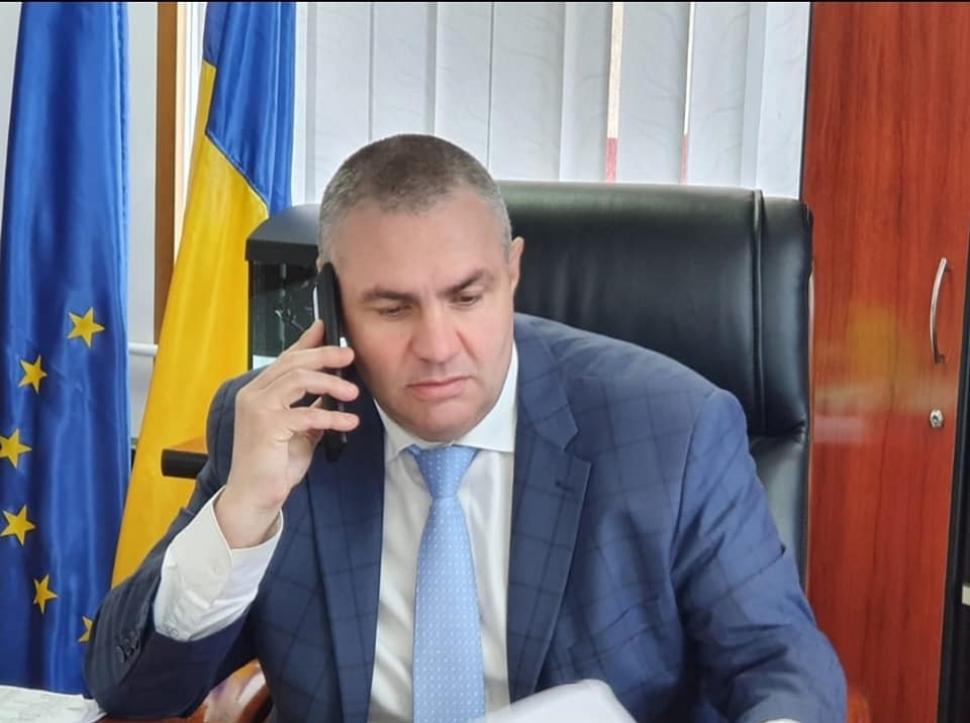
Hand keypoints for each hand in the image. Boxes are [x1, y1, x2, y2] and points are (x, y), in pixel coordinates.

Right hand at [215, 320, 359, 547]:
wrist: (255, 496)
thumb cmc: (274, 465)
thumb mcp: (300, 430)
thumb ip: (312, 407)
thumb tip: (333, 391)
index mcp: (259, 392)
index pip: (285, 358)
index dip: (307, 341)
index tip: (326, 327)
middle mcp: (253, 395)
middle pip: (293, 362)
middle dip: (324, 355)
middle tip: (349, 355)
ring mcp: (257, 408)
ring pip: (298, 379)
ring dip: (330, 383)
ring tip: (353, 392)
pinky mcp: (266, 426)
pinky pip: (306, 413)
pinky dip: (331, 416)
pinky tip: (348, 421)